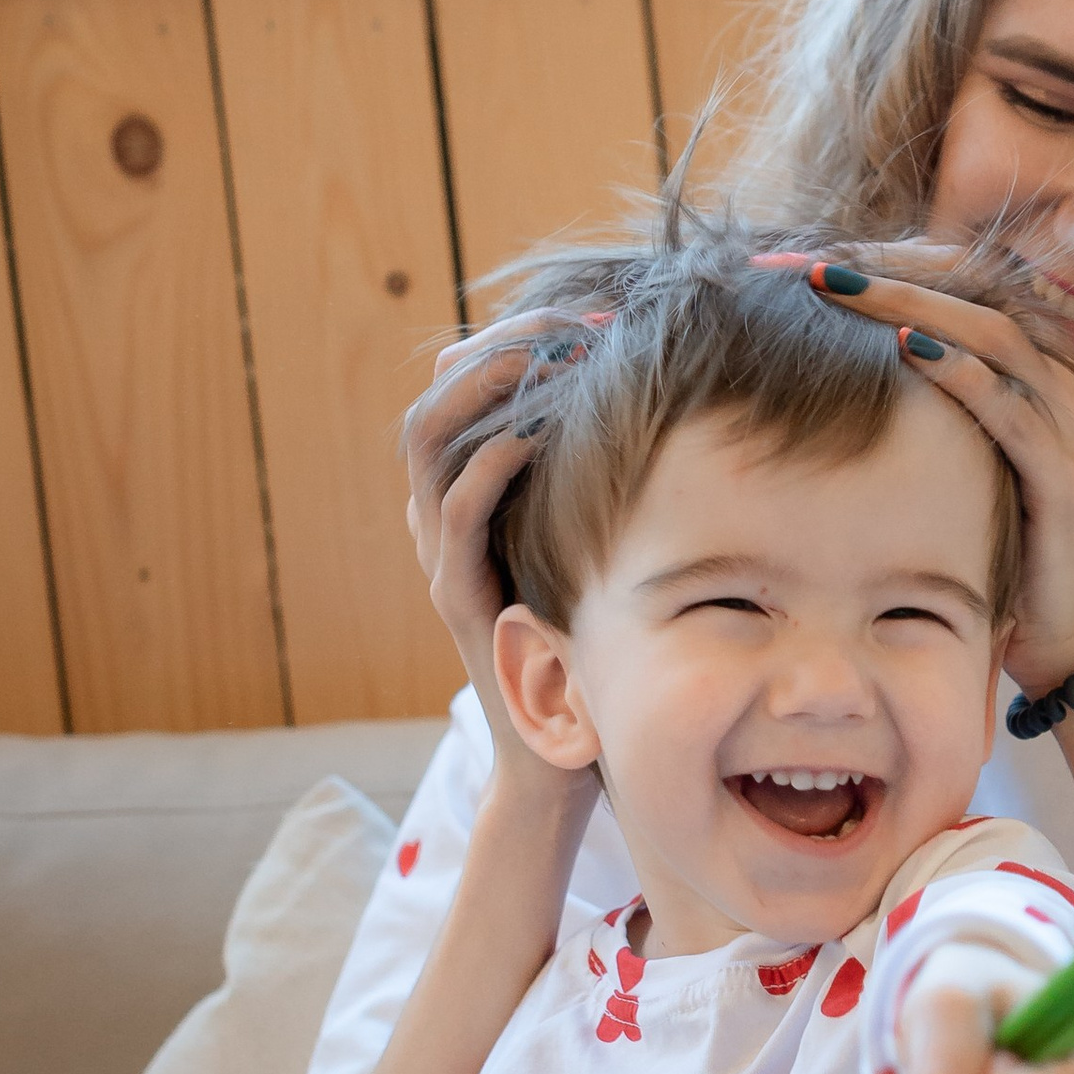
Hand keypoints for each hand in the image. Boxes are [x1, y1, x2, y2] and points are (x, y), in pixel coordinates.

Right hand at [402, 325, 560, 770]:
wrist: (558, 756)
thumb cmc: (588, 648)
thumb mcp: (586, 550)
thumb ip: (590, 494)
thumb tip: (647, 420)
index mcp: (463, 508)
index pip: (450, 398)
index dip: (498, 345)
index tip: (569, 317)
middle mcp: (439, 527)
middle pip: (429, 405)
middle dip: (492, 351)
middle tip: (559, 322)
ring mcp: (442, 562)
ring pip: (425, 444)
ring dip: (483, 386)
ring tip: (545, 356)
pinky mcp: (460, 599)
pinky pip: (454, 514)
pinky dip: (488, 463)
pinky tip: (534, 436)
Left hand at [759, 254, 1073, 695]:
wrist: (1063, 647)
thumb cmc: (996, 554)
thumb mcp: (953, 465)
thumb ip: (919, 411)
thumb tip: (826, 369)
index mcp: (1036, 371)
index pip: (961, 285)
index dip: (884, 262)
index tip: (799, 258)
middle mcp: (1062, 384)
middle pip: (974, 292)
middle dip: (883, 269)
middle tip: (799, 261)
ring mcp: (1072, 427)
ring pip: (992, 334)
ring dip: (910, 301)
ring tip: (836, 284)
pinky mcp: (1065, 479)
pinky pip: (1014, 409)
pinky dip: (960, 372)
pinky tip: (905, 345)